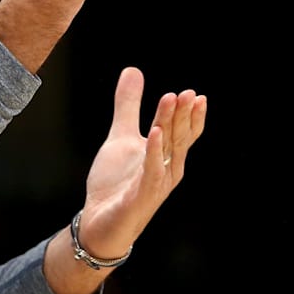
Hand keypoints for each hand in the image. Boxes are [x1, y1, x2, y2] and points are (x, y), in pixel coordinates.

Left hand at [76, 66, 205, 259]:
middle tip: (188, 93)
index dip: (190, 115)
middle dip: (183, 115)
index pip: (184, 133)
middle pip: (178, 138)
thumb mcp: (121, 137)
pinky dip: (154, 152)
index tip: (194, 94)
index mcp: (166, 157)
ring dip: (171, 125)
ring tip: (172, 101)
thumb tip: (133, 71)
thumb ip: (128, 106)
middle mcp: (167, 170)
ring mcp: (156, 184)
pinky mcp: (141, 196)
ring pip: (168, 151)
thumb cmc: (116, 184)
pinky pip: (151, 172)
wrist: (98, 222)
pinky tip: (154, 134)